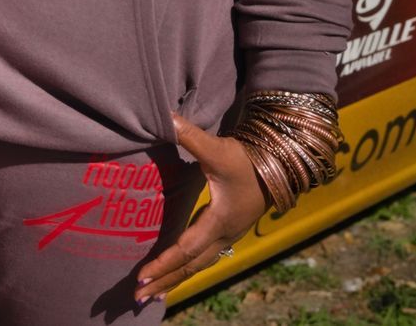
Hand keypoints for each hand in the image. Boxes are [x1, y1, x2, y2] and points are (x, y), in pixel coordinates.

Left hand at [134, 114, 268, 303]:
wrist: (279, 163)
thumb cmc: (247, 158)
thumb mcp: (218, 148)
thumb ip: (190, 136)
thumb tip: (165, 117)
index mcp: (219, 221)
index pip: (185, 249)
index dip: (162, 264)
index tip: (140, 277)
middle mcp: (223, 235)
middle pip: (190, 267)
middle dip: (163, 282)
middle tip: (137, 297)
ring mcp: (226, 236)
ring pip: (197, 266)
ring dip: (173, 280)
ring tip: (149, 296)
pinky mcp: (226, 232)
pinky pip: (202, 258)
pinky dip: (184, 270)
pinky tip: (172, 275)